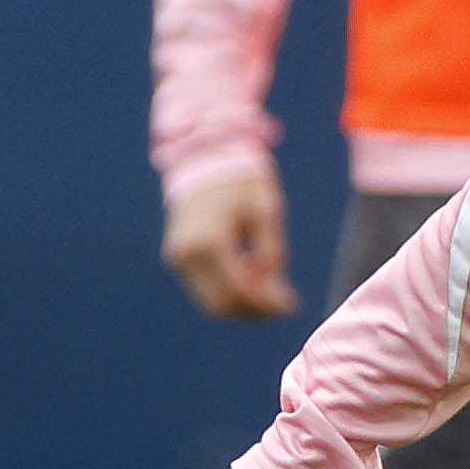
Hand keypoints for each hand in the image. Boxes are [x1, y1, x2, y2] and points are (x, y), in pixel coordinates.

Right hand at [160, 167, 295, 321]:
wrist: (204, 157)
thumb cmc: (241, 180)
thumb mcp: (266, 211)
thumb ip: (270, 252)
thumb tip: (270, 291)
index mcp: (210, 242)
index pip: (239, 292)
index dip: (267, 306)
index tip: (293, 306)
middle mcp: (187, 254)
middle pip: (222, 306)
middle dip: (255, 312)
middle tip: (284, 306)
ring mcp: (177, 257)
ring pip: (210, 303)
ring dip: (242, 306)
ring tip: (272, 294)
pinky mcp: (176, 257)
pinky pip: (204, 288)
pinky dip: (228, 292)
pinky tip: (252, 280)